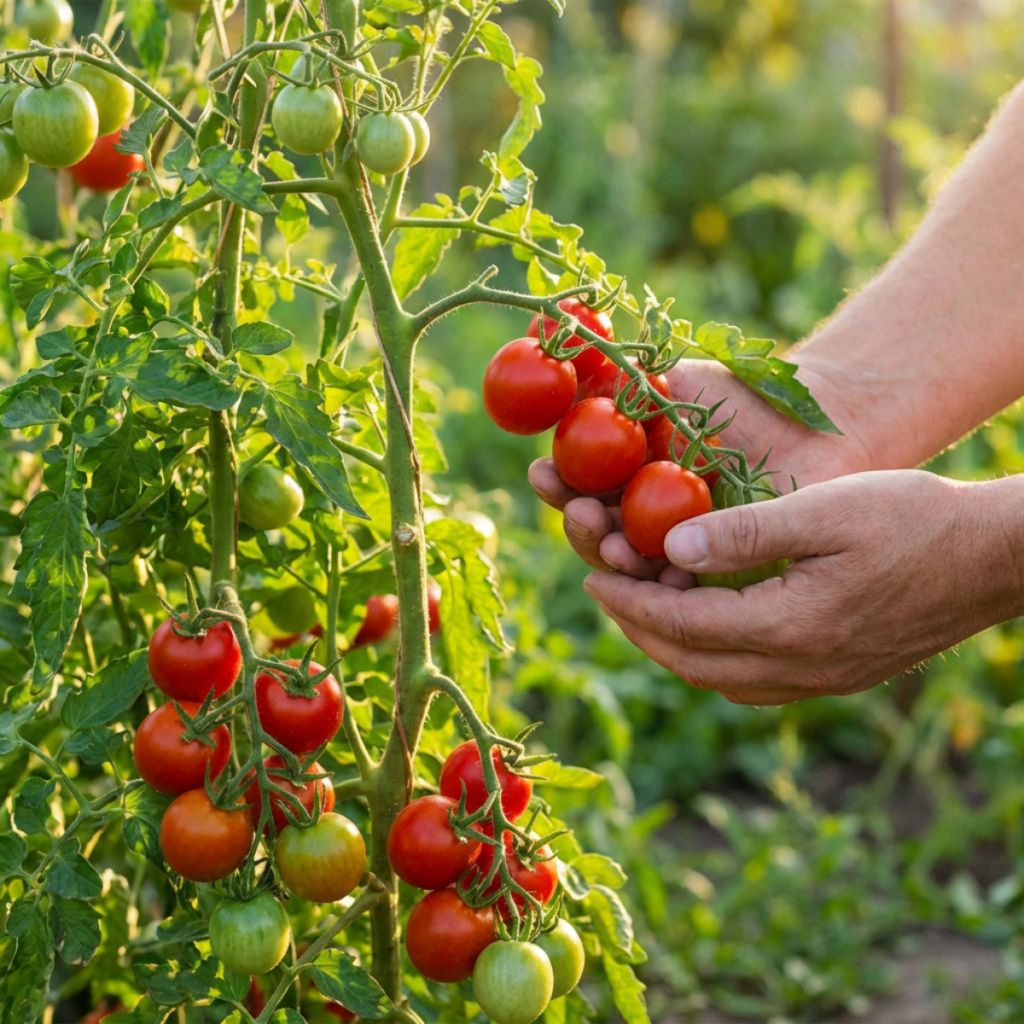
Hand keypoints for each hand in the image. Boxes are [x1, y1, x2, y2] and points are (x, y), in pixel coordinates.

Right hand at [529, 359, 871, 577]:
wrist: (814, 420)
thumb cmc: (742, 395)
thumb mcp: (673, 382)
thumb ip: (620, 387)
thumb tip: (561, 385)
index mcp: (625, 475)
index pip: (578, 488)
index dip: (557, 484)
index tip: (543, 471)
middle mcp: (643, 517)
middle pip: (596, 534)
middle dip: (581, 526)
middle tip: (584, 513)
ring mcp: (680, 549)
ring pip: (632, 568)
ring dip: (614, 558)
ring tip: (614, 544)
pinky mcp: (716, 575)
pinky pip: (681, 592)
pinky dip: (666, 587)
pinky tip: (663, 572)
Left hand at [580, 470, 1023, 704]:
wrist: (994, 559)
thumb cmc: (914, 518)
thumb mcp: (824, 511)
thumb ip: (744, 533)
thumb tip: (669, 547)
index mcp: (788, 626)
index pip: (680, 625)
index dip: (628, 602)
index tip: (589, 578)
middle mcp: (799, 667)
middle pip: (691, 662)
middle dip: (638, 628)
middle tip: (606, 591)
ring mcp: (822, 679)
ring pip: (720, 679)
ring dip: (673, 646)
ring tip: (646, 605)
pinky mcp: (840, 675)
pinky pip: (756, 682)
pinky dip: (715, 657)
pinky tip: (710, 625)